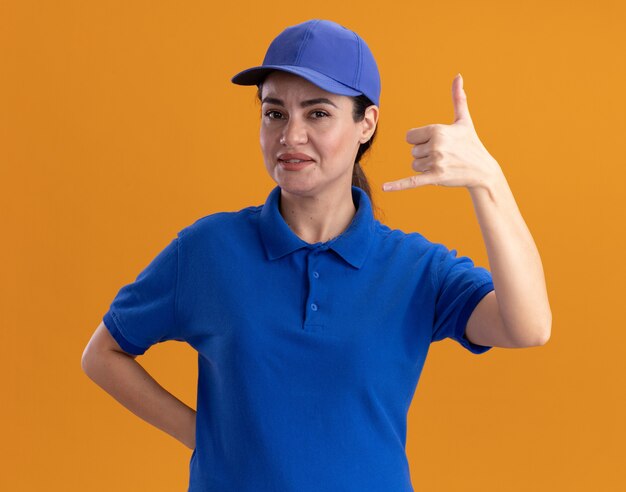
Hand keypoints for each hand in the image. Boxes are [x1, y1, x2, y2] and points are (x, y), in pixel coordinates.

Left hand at [382, 73, 501, 191]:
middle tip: (444, 155)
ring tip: (443, 164)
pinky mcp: (435, 177)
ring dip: (425, 166)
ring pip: (414, 165)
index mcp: (438, 130)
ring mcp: (436, 162)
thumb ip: (458, 98)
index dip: (420, 140)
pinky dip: (398, 185)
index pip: (410, 137)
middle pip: (412, 151)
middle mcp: (436, 145)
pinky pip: (412, 181)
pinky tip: (384, 188)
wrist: (482, 170)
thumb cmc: (471, 143)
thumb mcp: (463, 121)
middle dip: (424, 154)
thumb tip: (458, 76)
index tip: (437, 142)